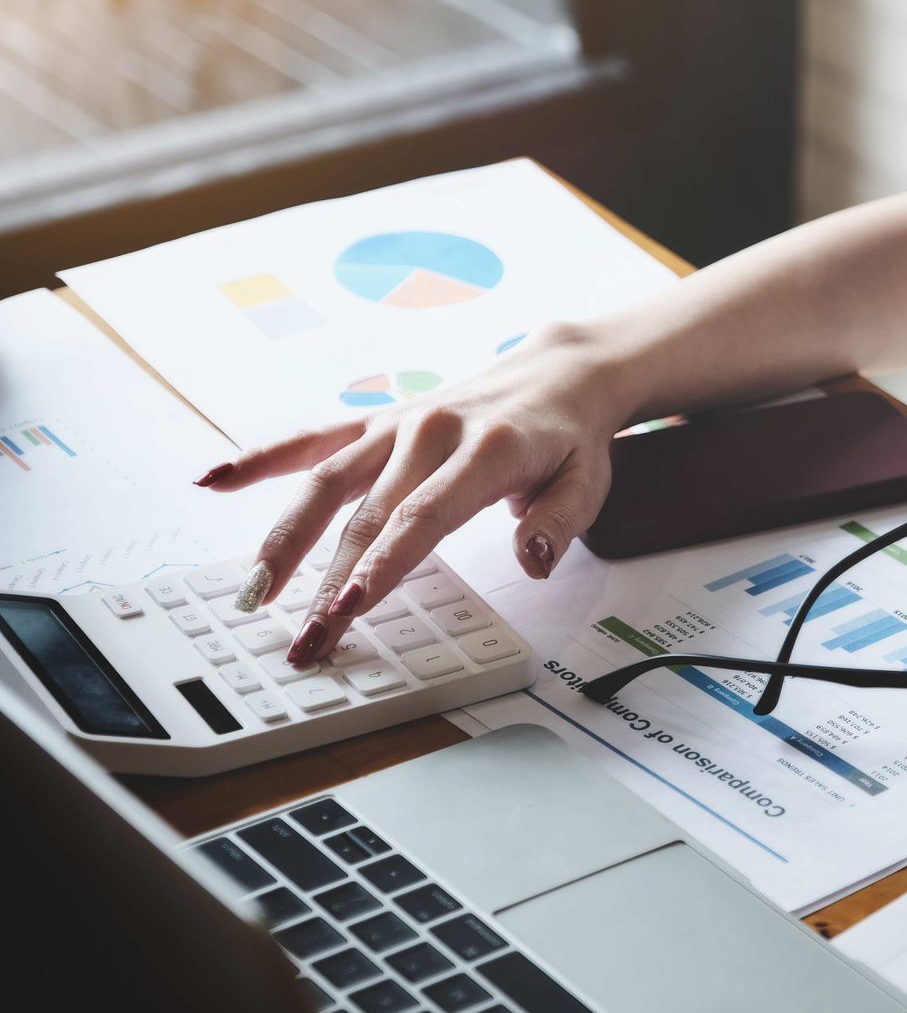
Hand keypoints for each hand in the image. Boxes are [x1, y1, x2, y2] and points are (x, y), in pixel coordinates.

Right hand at [197, 321, 632, 664]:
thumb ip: (559, 522)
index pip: (421, 518)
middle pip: (367, 517)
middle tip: (304, 640)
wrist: (559, 371)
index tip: (346, 608)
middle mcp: (431, 433)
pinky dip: (261, 459)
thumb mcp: (588, 481)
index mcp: (486, 451)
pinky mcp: (376, 423)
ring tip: (253, 594)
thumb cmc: (569, 437)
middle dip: (328, 583)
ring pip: (326, 483)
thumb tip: (534, 560)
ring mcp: (397, 426)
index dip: (380, 566)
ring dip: (286, 541)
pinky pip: (311, 440)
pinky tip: (213, 480)